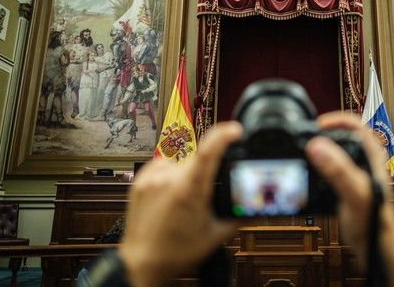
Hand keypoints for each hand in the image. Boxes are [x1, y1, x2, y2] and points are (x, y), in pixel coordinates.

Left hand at [118, 122, 241, 286]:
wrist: (142, 263)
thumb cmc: (175, 253)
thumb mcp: (216, 235)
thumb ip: (238, 214)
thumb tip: (253, 201)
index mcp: (189, 191)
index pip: (208, 151)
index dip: (224, 135)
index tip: (235, 130)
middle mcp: (168, 180)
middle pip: (197, 158)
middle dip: (207, 169)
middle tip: (205, 193)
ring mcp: (151, 178)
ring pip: (180, 163)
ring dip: (188, 174)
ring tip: (184, 200)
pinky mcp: (140, 180)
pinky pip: (163, 167)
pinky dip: (171, 176)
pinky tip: (170, 195)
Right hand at [305, 112, 390, 266]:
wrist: (374, 244)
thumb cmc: (374, 220)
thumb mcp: (354, 192)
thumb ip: (338, 169)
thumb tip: (318, 146)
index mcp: (371, 155)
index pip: (354, 124)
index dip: (334, 120)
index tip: (316, 126)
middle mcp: (363, 160)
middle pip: (342, 134)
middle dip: (323, 132)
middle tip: (306, 136)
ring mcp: (354, 171)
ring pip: (334, 150)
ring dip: (319, 149)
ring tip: (304, 151)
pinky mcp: (345, 184)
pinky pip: (329, 167)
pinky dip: (317, 166)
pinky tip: (309, 172)